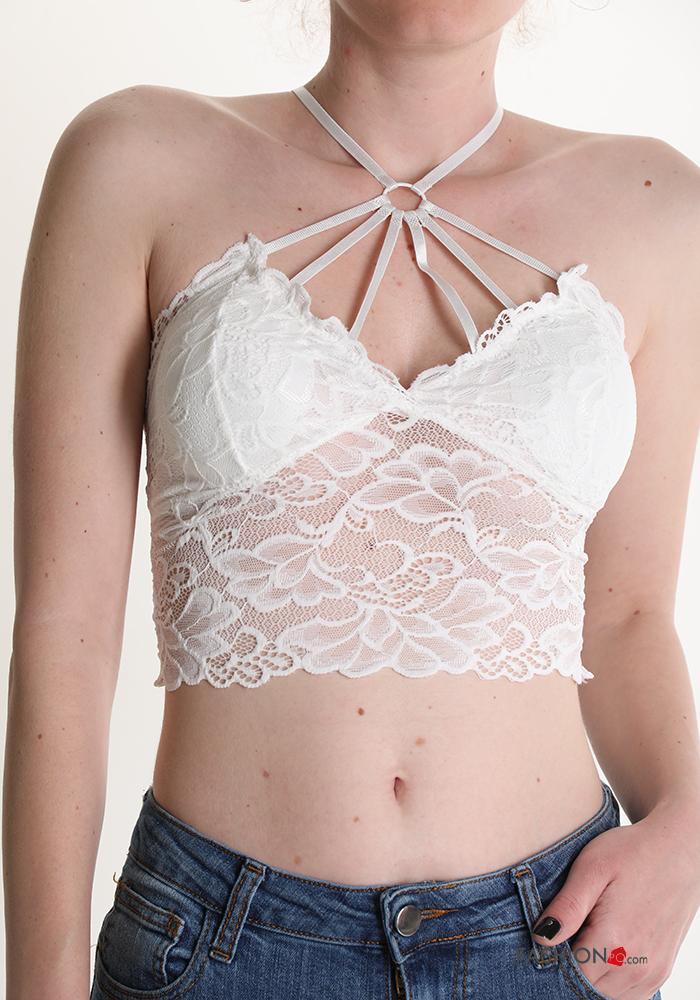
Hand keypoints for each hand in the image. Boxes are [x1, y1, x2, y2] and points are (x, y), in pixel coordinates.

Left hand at [531, 796, 699, 997]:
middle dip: (569, 968)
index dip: (551, 959)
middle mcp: (636, 966)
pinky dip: (611, 982)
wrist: (679, 852)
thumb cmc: (633, 853)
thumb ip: (567, 907)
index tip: (548, 934)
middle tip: (565, 932)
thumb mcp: (592, 868)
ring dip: (591, 976)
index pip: (570, 975)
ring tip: (584, 937)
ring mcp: (652, 974)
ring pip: (606, 995)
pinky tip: (602, 952)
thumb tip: (541, 937)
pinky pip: (628, 995)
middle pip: (587, 989)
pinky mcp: (661, 972)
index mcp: (614, 942)